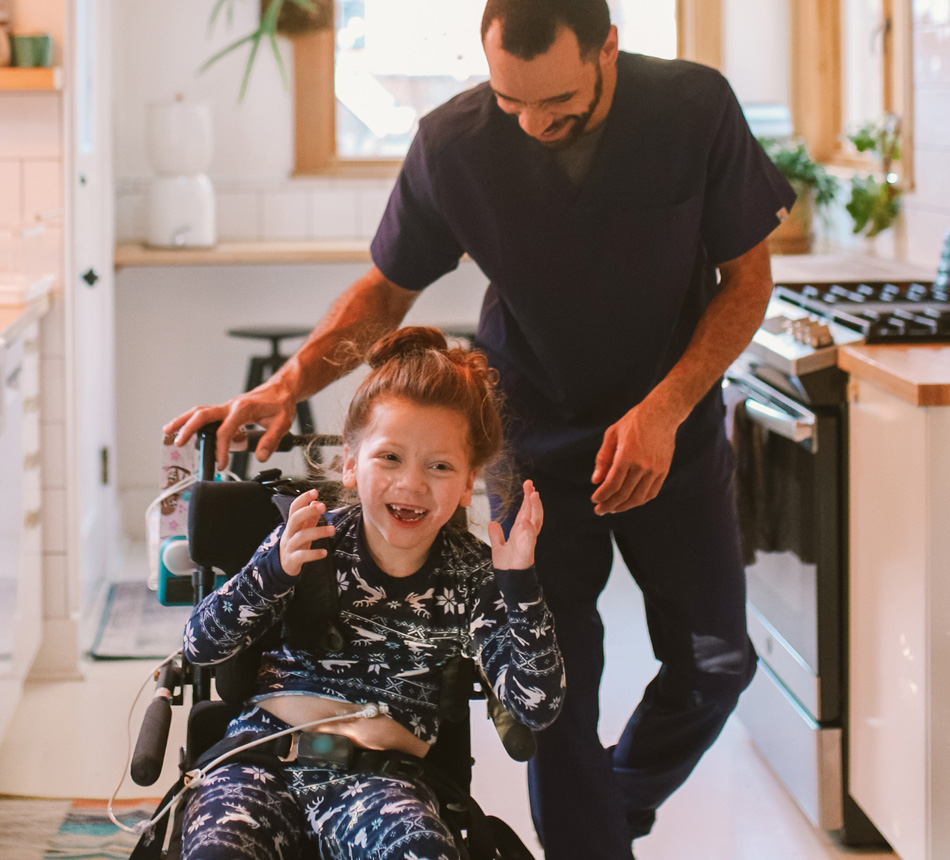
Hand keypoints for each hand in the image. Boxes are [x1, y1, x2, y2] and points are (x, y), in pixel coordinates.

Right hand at [162, 380, 297, 471]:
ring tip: (168, 432)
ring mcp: (226, 407)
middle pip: (203, 415)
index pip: (225, 431)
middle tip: (177, 442)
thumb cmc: (281, 404)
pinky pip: (206, 414)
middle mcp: (230, 406)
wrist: (282, 390)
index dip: (221, 449)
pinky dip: (193, 420)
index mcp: (243, 409)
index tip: (221, 464)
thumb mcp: (282, 423)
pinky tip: (184, 430)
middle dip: (188, 428)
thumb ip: (271, 440)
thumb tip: (260, 457)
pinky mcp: (226, 410)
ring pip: (199, 412)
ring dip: (183, 420)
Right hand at [279, 490, 335, 576]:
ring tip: (332, 530)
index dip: (303, 499)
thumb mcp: (303, 529)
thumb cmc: (297, 543)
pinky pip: (302, 556)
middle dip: (308, 511)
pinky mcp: (292, 560)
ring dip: (318, 531)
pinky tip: (324, 553)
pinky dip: (313, 554)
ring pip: (301, 536)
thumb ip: (311, 517)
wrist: (284, 565)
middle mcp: (290, 533)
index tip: (315, 492)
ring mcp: (290, 546)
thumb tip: (317, 502)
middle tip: (323, 507)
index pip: (294, 508)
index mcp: (293, 524)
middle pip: (295, 519)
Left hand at [488, 480, 542, 569]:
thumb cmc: (508, 566)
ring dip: (535, 509)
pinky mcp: (526, 553)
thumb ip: (496, 536)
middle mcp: (526, 535)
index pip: (525, 511)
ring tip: (534, 496)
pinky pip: (528, 541)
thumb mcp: (498, 548)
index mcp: (520, 532)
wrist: (510, 582)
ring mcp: (527, 543)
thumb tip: (493, 523)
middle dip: (532, 499)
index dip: (527, 499)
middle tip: (531, 484)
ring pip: (534, 523)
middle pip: (531, 513)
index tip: (528, 485)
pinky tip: (526, 521)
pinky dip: (528, 531)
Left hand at [590, 400, 679, 513]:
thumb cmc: (633, 422)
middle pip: (624, 494)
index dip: (602, 496)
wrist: (661, 415)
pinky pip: (652, 493)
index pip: (612, 484)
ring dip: (624, 506)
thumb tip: (596, 480)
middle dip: (610, 505)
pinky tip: (630, 502)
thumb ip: (603, 458)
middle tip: (600, 510)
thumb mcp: (612, 434)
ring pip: (638, 497)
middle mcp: (642, 465)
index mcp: (627, 455)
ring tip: (613, 509)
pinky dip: (640, 501)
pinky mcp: (663, 471)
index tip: (594, 500)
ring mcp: (655, 470)